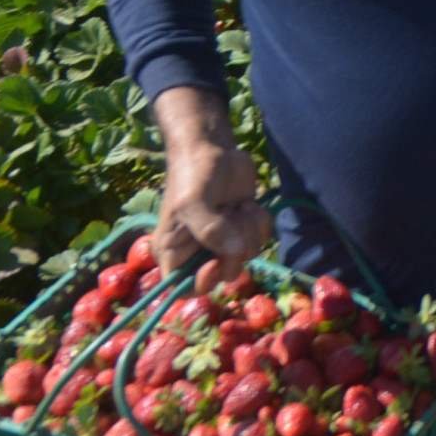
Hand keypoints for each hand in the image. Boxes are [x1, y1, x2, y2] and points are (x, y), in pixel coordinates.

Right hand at [153, 131, 266, 283]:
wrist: (213, 147)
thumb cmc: (192, 173)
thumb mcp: (192, 202)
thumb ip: (209, 230)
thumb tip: (234, 252)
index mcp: (174, 252)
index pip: (185, 289)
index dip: (204, 283)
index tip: (215, 261)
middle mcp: (198, 251)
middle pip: (225, 274)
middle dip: (234, 249)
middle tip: (232, 220)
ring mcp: (224, 240)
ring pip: (247, 255)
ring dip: (248, 230)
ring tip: (237, 206)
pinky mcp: (244, 226)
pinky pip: (261, 238)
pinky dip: (260, 222)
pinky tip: (249, 204)